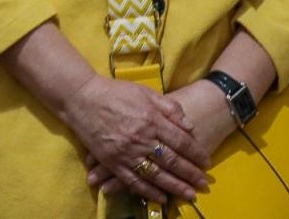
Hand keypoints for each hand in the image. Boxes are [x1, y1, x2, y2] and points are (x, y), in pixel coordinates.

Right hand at [63, 75, 210, 204]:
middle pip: (172, 161)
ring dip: (175, 187)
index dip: (196, 153)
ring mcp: (126, 152)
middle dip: (191, 174)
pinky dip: (149, 191)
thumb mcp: (145, 92)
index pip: (181, 141)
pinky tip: (162, 196)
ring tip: (190, 195)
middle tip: (204, 184)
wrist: (81, 97)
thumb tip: (189, 126)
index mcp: (151, 119)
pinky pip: (134, 181)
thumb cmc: (115, 92)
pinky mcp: (112, 161)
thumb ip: (169, 108)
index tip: (206, 163)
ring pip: (157, 174)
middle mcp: (142, 138)